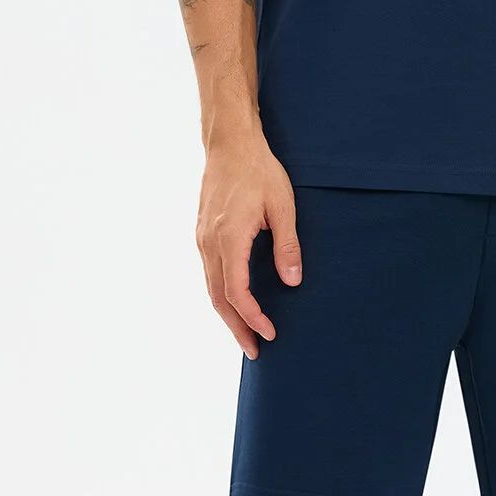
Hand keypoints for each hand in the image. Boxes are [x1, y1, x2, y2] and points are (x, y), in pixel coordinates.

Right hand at [196, 141, 300, 357]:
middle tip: (255, 352)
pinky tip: (236, 304)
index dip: (253, 318)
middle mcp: (209, 243)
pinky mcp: (202, 234)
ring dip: (228, 315)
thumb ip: (287, 245)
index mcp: (228, 238)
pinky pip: (210, 273)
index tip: (270, 333)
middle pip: (218, 298)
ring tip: (246, 335)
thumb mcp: (282, 206)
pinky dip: (222, 295)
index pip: (237, 292)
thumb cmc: (259, 171)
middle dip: (236, 328)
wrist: (230, 144)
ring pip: (211, 288)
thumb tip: (293, 282)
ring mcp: (202, 239)